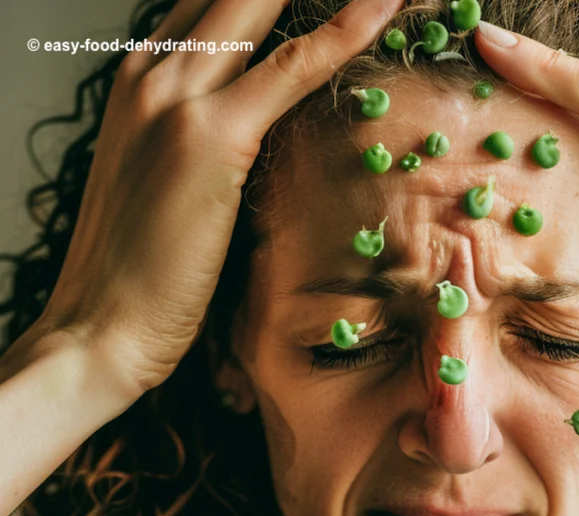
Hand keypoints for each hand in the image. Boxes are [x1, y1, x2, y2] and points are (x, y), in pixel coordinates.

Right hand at [38, 0, 401, 398]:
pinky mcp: (212, 137)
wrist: (99, 326)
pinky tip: (384, 4)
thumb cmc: (137, 269)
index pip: (208, 7)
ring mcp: (176, 98)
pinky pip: (293, 67)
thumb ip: (199, 140)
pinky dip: (345, 30)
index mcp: (138, 81)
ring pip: (260, 6)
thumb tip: (251, 133)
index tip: (312, 1)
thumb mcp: (164, 182)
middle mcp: (151, 74)